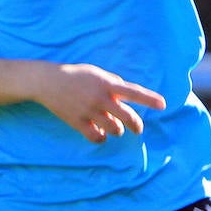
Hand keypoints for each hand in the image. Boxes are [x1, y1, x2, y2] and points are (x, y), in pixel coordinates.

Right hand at [35, 64, 165, 143]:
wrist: (48, 82)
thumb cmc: (75, 76)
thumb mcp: (96, 73)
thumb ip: (113, 83)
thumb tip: (127, 94)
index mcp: (107, 84)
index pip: (133, 92)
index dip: (149, 99)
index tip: (163, 105)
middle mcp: (100, 98)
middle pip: (127, 117)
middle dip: (136, 125)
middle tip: (137, 129)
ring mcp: (89, 111)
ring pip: (114, 129)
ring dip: (116, 130)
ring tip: (112, 126)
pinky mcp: (78, 122)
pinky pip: (97, 137)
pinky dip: (101, 137)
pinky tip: (99, 133)